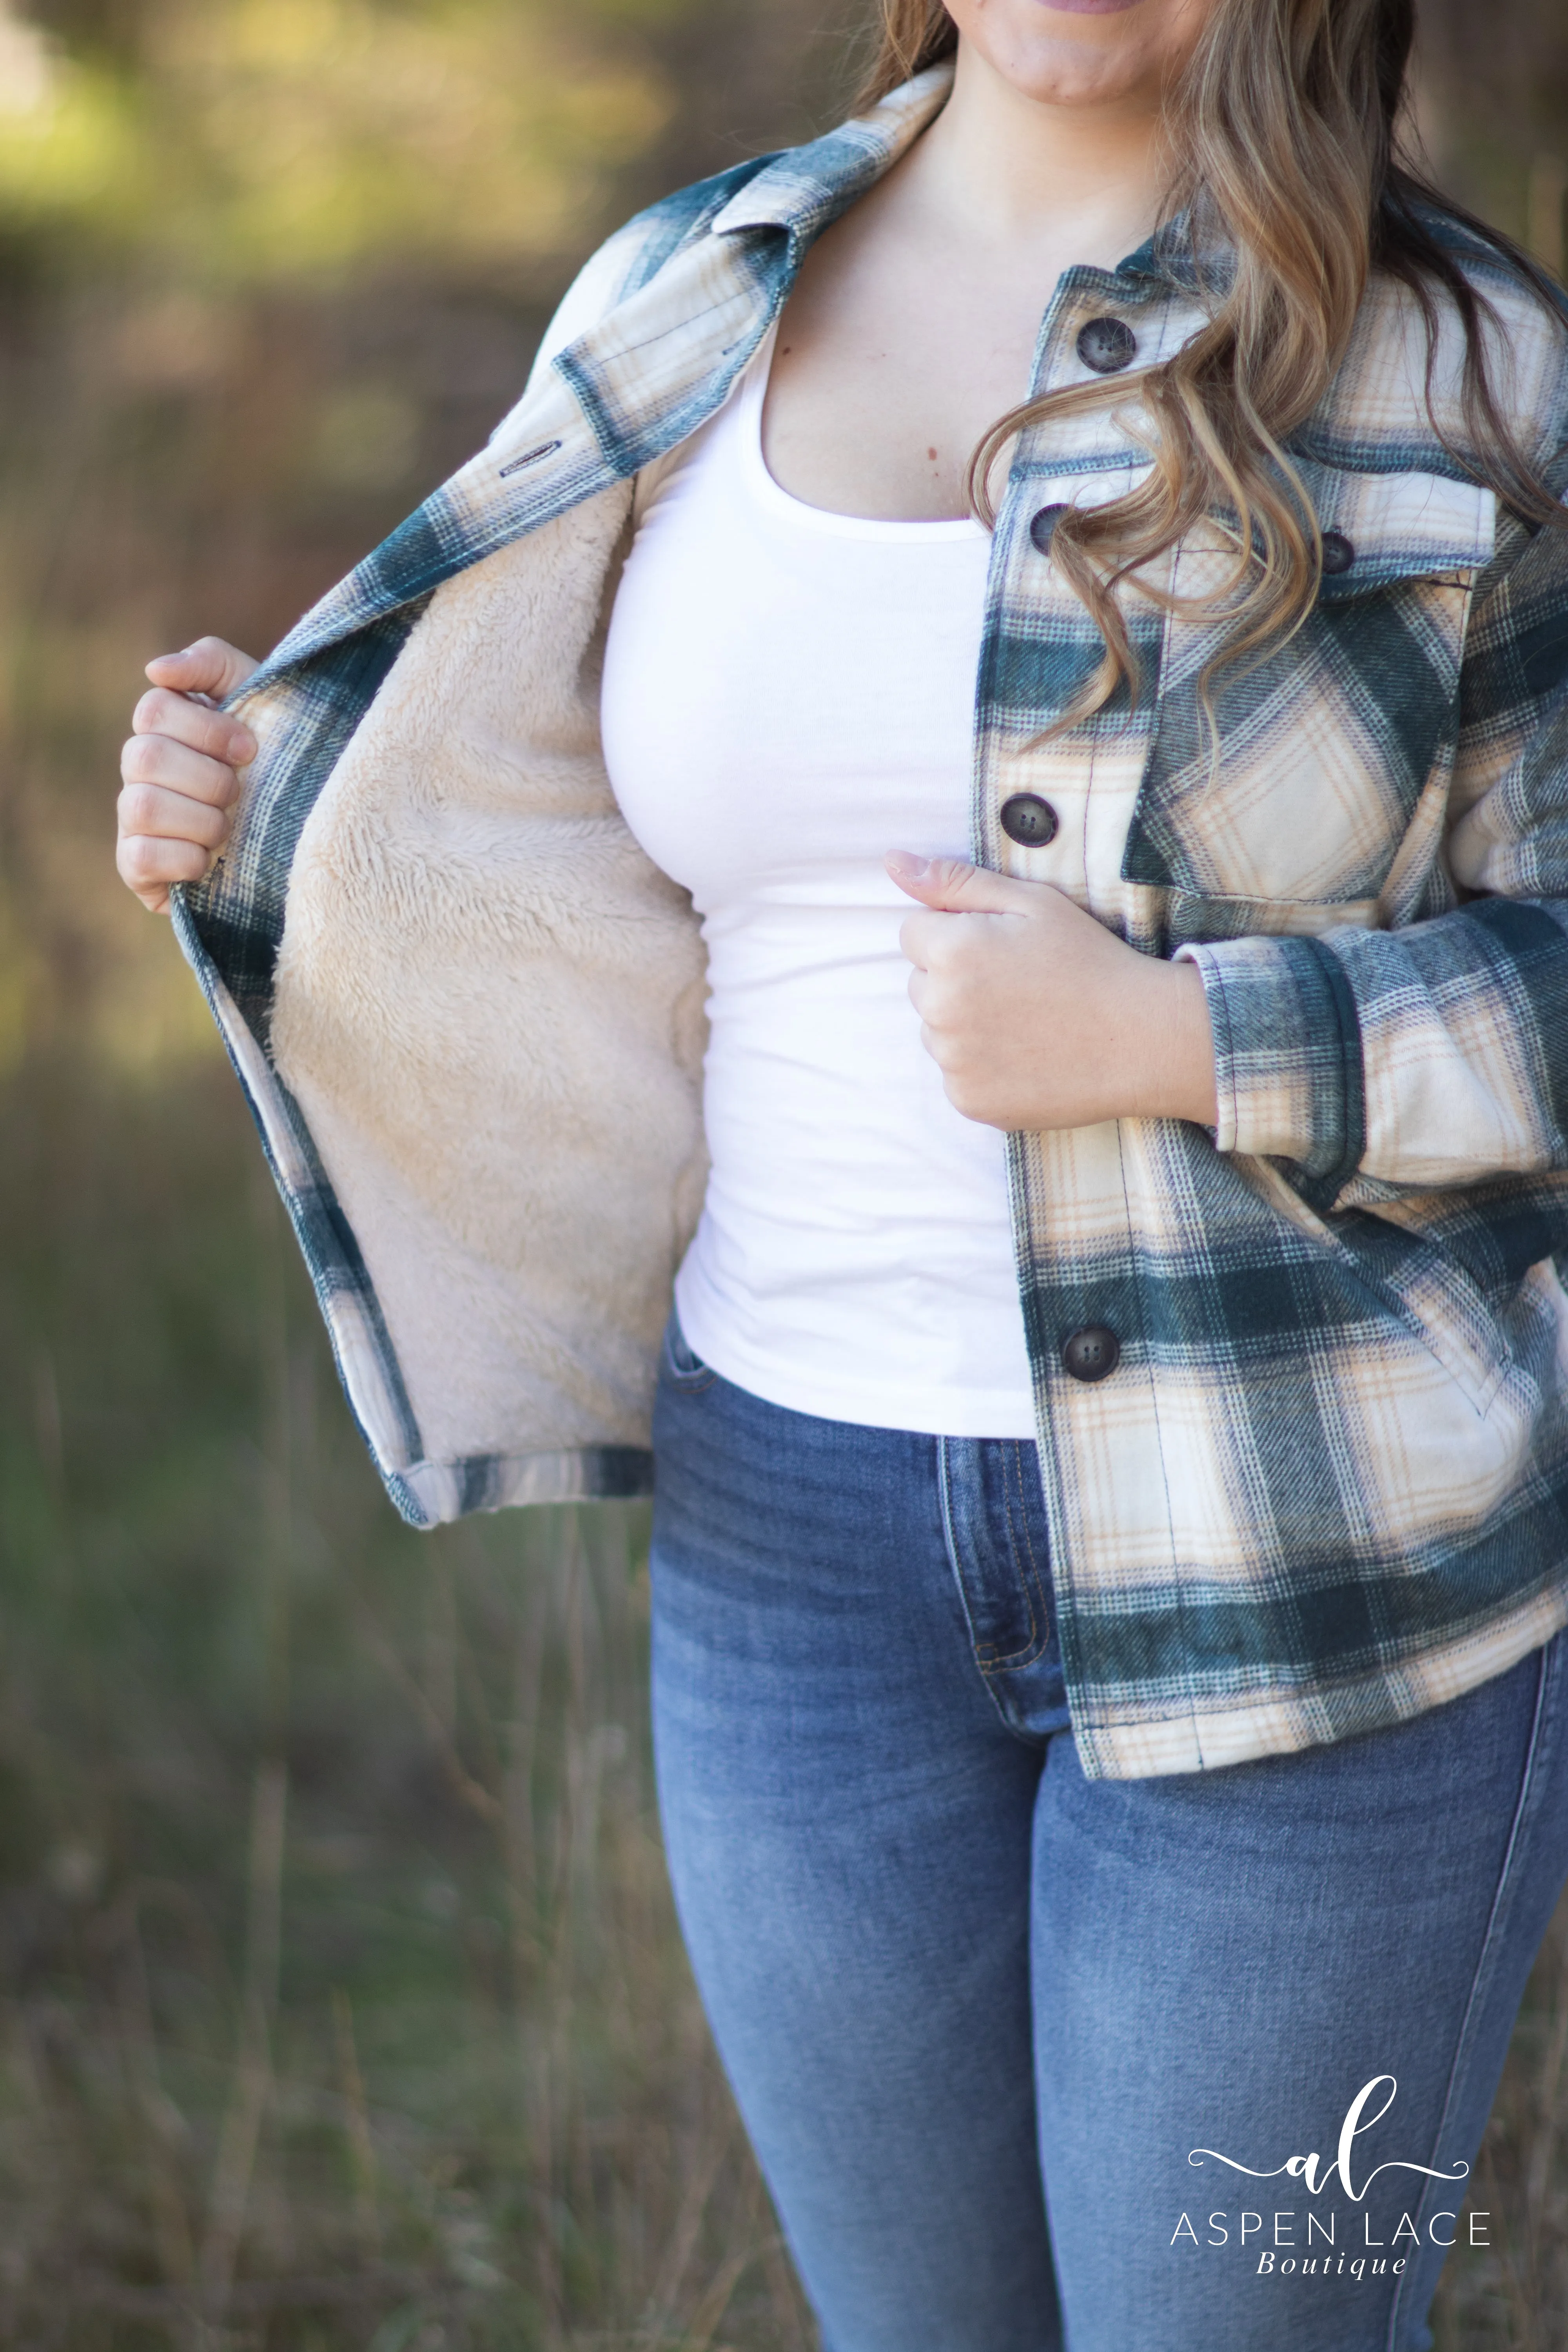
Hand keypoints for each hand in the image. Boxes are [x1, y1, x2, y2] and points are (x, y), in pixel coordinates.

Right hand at [117, 638, 260, 912]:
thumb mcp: (260, 699)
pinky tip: (210, 862)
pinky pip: (140, 857)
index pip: (154, 709)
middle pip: (146, 757)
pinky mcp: (135, 866)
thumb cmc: (278, 762)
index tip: (251, 750)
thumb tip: (156, 670)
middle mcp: (139, 769)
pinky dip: (184, 859)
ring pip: (143, 807)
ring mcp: (133, 818)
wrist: (298, 841)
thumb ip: (213, 664)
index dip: (207, 730)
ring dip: (202, 821)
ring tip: (228, 830)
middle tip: (240, 794)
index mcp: (164, 727)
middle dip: (209, 779)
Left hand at [888, 851, 1218, 1132]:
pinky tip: (1026, 1055)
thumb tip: (893, 862)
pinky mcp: (969, 1101)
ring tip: (1026, 1021)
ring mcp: (953, 1061)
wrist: (1141, 1038)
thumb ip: (954, 881)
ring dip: (965, 1025)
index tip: (1001, 947)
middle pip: (921, 983)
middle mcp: (941, 1009)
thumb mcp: (1030, 903)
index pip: (913, 934)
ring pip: (936, 1031)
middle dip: (955, 978)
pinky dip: (981, 1066)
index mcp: (951, 951)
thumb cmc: (1089, 961)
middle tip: (1019, 986)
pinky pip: (955, 1074)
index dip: (957, 934)